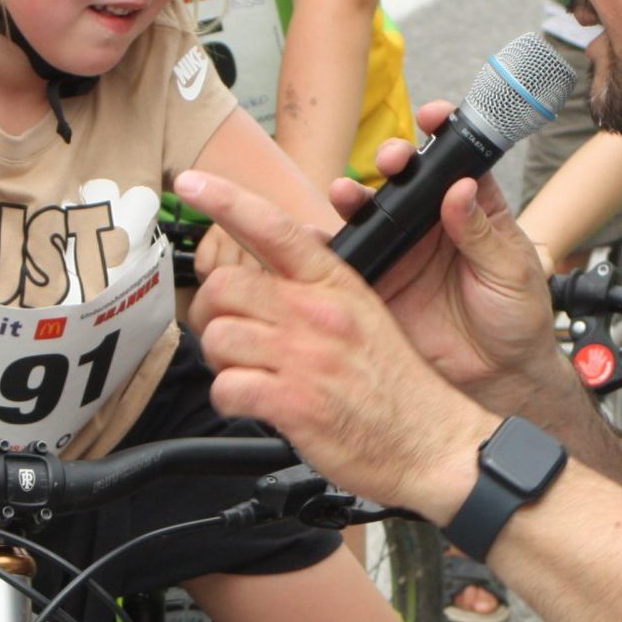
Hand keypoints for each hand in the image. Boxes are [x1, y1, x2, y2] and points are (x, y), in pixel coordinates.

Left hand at [175, 170, 493, 517]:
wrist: (429, 440)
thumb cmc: (393, 384)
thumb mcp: (364, 313)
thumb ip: (315, 287)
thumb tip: (267, 268)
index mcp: (336, 284)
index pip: (273, 227)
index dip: (226, 198)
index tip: (192, 182)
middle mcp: (317, 313)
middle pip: (224, 287)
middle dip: (211, 313)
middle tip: (226, 334)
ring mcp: (305, 357)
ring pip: (218, 338)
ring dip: (222, 361)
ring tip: (248, 373)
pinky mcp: (294, 403)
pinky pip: (227, 388)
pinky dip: (230, 400)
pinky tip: (253, 403)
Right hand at [346, 104, 571, 407]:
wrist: (498, 379)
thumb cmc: (517, 320)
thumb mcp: (510, 271)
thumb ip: (482, 232)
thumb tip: (461, 189)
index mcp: (470, 210)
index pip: (452, 160)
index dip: (441, 132)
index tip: (431, 117)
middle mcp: (430, 225)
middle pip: (403, 179)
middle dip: (392, 160)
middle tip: (392, 161)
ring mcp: (401, 253)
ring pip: (370, 213)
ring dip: (354, 196)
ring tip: (346, 193)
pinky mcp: (379, 285)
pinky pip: (350, 260)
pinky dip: (328, 247)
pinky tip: (316, 238)